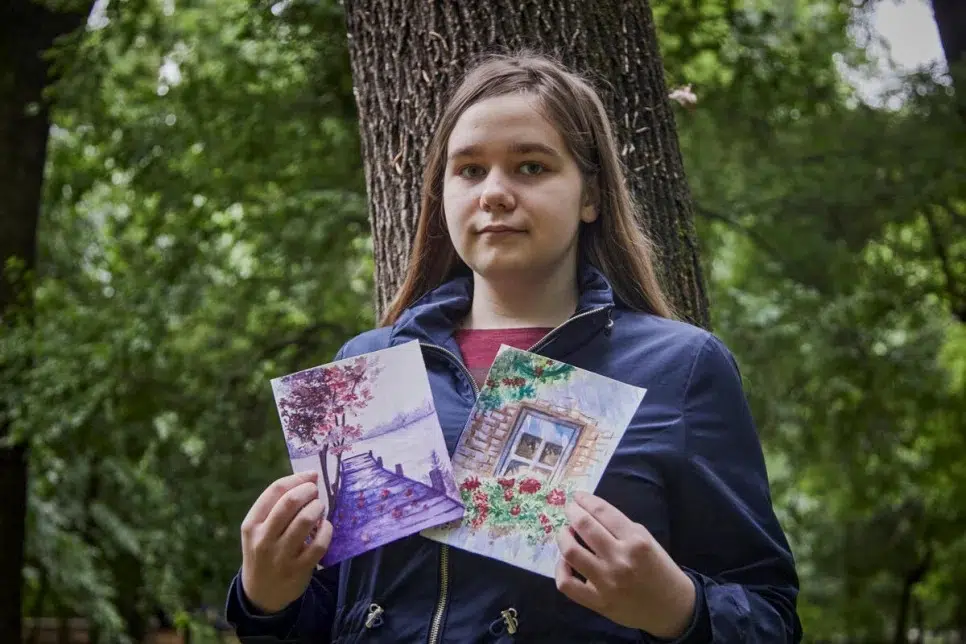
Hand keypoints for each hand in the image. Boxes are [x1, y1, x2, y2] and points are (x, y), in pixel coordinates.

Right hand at [240, 470, 332, 613]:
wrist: (261, 593)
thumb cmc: (264, 550)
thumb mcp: (258, 529)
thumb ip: (277, 505)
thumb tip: (310, 477)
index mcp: (251, 524)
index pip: (275, 491)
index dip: (297, 478)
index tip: (311, 476)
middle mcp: (263, 539)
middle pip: (289, 502)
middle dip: (308, 491)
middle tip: (315, 492)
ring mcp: (280, 555)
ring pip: (305, 521)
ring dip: (318, 508)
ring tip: (320, 508)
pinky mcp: (298, 569)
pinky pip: (319, 543)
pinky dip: (327, 530)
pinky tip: (325, 527)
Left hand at [554, 492, 695, 638]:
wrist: (671, 608)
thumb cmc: (660, 569)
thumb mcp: (648, 541)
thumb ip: (621, 528)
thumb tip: (590, 514)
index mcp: (636, 540)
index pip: (602, 511)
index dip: (585, 500)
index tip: (577, 496)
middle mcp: (620, 559)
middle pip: (584, 526)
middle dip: (572, 512)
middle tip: (569, 509)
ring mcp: (607, 582)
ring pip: (571, 552)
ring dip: (563, 536)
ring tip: (566, 532)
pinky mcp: (598, 602)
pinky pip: (567, 583)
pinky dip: (561, 568)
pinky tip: (566, 561)